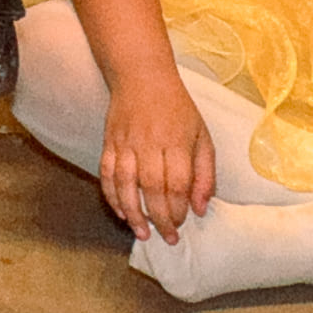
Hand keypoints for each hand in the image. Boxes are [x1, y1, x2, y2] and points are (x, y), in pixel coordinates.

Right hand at [97, 70, 218, 241]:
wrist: (141, 75)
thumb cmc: (177, 108)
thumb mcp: (202, 136)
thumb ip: (205, 173)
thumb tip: (200, 208)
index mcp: (176, 141)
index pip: (176, 183)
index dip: (179, 209)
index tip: (182, 224)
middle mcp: (149, 143)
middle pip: (151, 187)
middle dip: (159, 218)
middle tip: (167, 237)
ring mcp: (125, 142)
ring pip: (125, 183)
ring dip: (133, 212)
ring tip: (142, 232)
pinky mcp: (109, 141)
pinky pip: (106, 172)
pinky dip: (111, 194)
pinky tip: (120, 212)